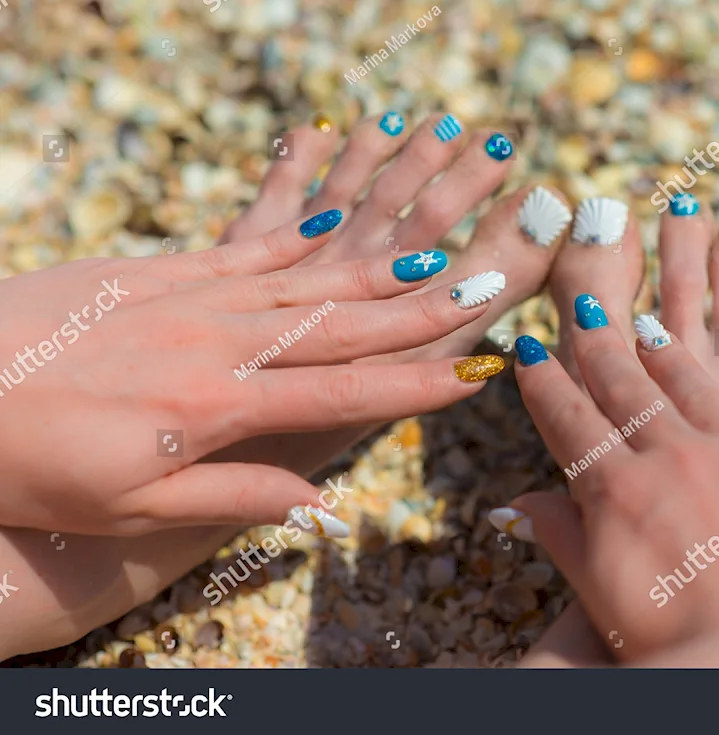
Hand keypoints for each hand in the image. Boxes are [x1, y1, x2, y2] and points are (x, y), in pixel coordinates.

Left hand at [0, 213, 503, 536]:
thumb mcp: (131, 507)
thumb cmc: (31, 465)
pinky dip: (296, 239)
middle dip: (419, 312)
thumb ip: (237, 496)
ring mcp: (187, 297)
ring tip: (432, 254)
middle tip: (482, 287)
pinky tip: (335, 223)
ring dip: (373, 271)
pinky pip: (244, 249)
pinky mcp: (156, 271)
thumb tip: (321, 504)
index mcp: (216, 407)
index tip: (470, 375)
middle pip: (339, 326)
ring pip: (302, 282)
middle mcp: (215, 341)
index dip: (412, 386)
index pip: (341, 393)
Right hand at [507, 322, 718, 666]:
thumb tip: (514, 505)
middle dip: (601, 349)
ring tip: (650, 325)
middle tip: (586, 314)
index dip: (545, 385)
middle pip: (628, 390)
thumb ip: (562, 538)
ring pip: (697, 386)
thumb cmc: (679, 651)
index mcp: (620, 491)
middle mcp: (677, 458)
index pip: (569, 422)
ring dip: (669, 354)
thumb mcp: (601, 598)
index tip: (527, 352)